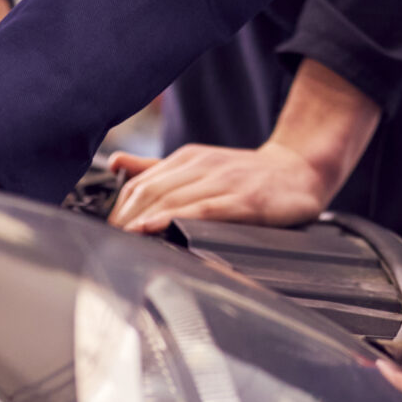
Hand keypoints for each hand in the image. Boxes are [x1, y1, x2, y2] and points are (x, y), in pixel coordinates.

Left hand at [104, 142, 332, 231]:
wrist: (301, 170)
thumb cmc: (250, 176)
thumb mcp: (203, 164)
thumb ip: (158, 168)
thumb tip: (117, 163)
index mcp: (189, 158)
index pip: (139, 182)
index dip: (116, 208)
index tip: (101, 233)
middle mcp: (202, 165)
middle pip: (149, 191)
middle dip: (122, 219)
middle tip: (104, 244)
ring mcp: (224, 181)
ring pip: (170, 198)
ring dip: (140, 221)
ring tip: (119, 241)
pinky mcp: (245, 199)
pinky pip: (203, 208)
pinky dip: (175, 218)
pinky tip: (155, 228)